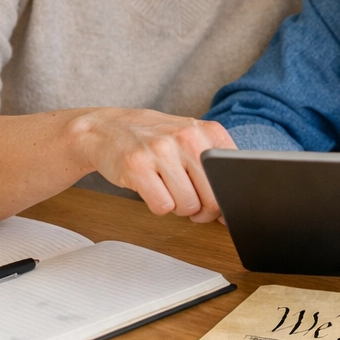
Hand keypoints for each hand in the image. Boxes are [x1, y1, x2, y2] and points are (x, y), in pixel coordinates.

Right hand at [68, 109, 236, 220]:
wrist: (106, 128)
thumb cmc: (154, 140)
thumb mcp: (190, 140)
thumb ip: (214, 167)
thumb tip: (229, 211)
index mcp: (207, 131)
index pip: (234, 175)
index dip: (227, 197)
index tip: (219, 204)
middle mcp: (186, 136)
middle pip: (213, 197)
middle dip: (203, 210)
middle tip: (190, 203)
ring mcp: (161, 150)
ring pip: (188, 206)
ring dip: (179, 208)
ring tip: (168, 189)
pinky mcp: (137, 166)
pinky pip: (162, 207)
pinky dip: (159, 206)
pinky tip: (152, 189)